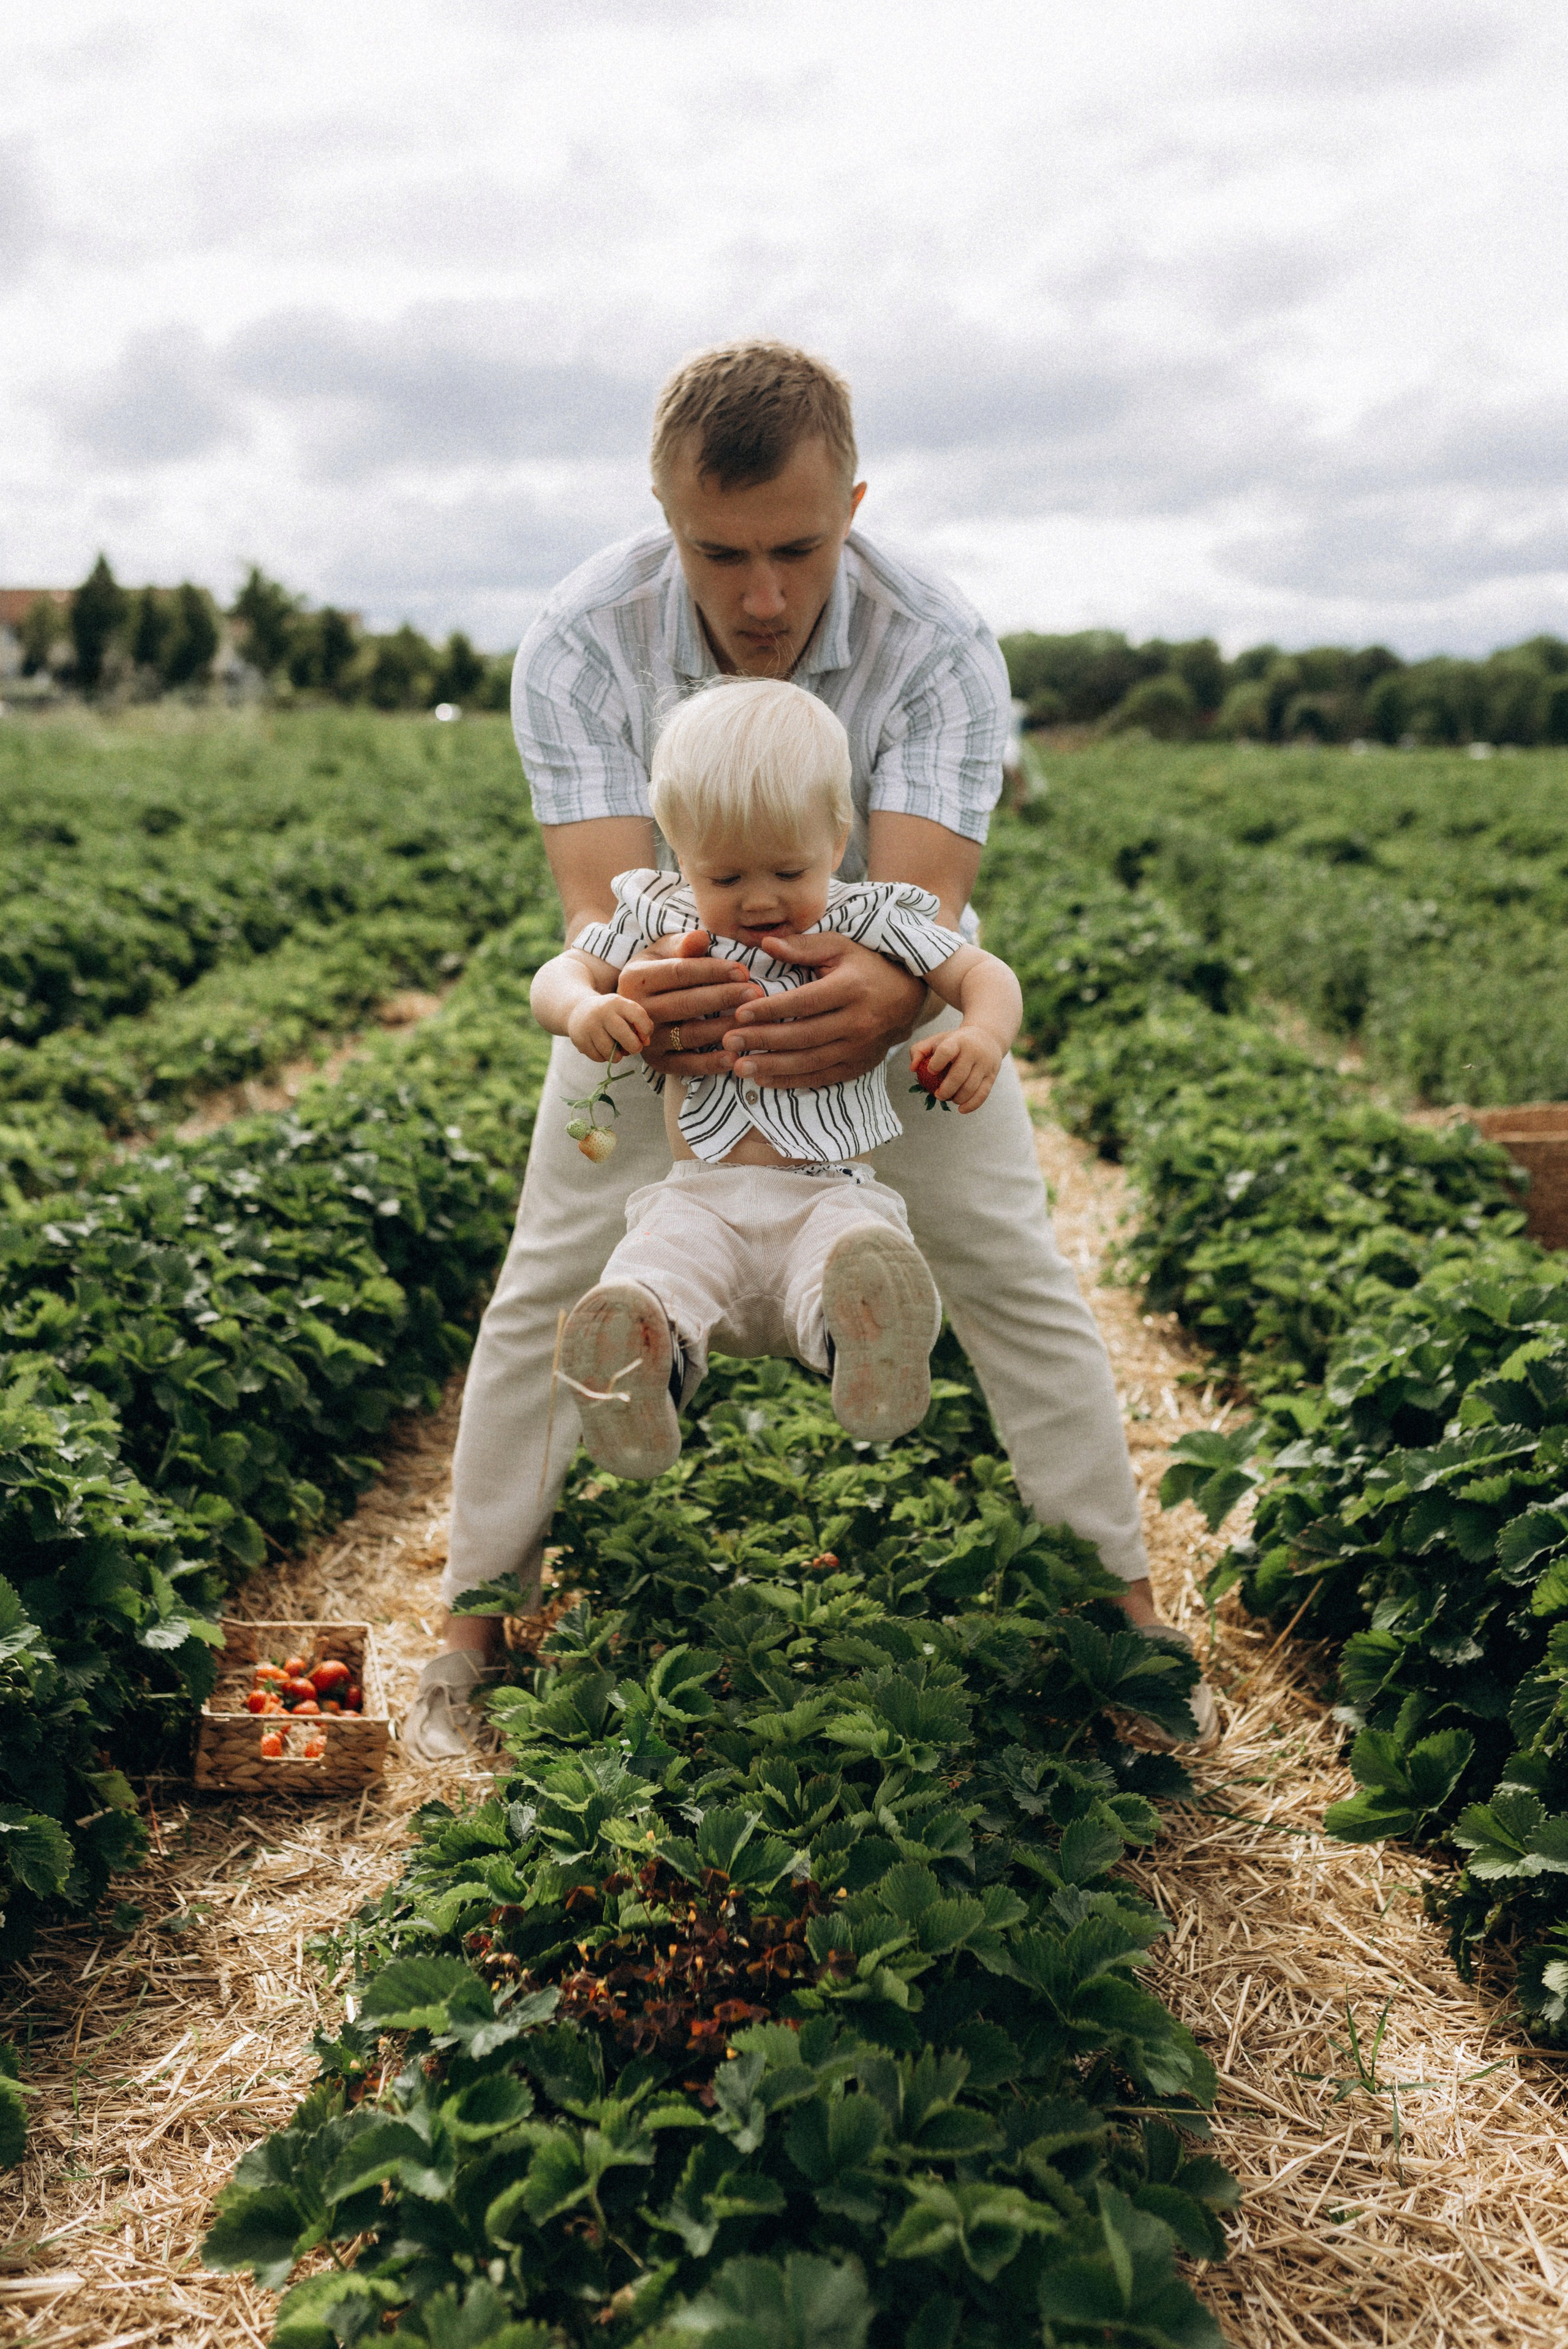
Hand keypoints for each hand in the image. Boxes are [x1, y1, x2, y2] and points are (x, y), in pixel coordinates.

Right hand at [568, 992, 653, 1063]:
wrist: (580, 1010)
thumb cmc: (611, 1014)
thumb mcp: (626, 1011)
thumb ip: (642, 1023)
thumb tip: (645, 1042)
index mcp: (617, 1002)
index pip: (638, 1016)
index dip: (646, 1030)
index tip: (644, 1037)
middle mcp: (602, 1012)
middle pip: (625, 1037)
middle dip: (634, 1048)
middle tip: (634, 1049)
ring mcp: (589, 1026)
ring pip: (610, 1052)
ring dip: (617, 1056)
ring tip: (616, 1050)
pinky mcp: (580, 1039)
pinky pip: (598, 1058)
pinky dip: (604, 1058)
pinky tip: (603, 1050)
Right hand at [619, 930, 765, 1078]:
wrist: (634, 1005)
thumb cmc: (661, 969)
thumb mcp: (665, 950)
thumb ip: (684, 944)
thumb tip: (701, 937)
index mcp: (637, 976)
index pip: (680, 972)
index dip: (713, 971)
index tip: (744, 971)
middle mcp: (638, 1009)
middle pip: (686, 1003)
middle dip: (724, 997)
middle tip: (756, 994)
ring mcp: (646, 1038)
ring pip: (688, 1034)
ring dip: (722, 1029)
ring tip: (753, 1022)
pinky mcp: (656, 1062)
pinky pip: (685, 1065)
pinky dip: (710, 1064)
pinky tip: (735, 1057)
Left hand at [724, 934, 927, 1086]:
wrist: (908, 998)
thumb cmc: (867, 967)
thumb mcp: (839, 947)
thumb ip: (802, 947)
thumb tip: (765, 944)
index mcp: (851, 988)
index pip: (804, 1002)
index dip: (771, 1010)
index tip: (740, 1013)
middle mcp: (858, 1021)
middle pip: (804, 1035)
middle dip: (763, 1040)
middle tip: (729, 1041)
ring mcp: (860, 1048)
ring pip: (810, 1062)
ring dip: (772, 1067)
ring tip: (739, 1067)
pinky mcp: (859, 1066)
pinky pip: (822, 1078)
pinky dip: (792, 1082)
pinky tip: (764, 1080)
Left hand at [910, 1026, 1002, 1112]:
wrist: (987, 1036)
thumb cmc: (956, 1042)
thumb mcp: (937, 1040)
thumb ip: (919, 1050)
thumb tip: (912, 1068)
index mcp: (958, 1041)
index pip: (946, 1051)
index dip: (936, 1063)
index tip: (931, 1071)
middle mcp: (973, 1051)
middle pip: (959, 1075)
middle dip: (945, 1090)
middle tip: (938, 1095)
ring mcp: (985, 1064)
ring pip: (970, 1087)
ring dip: (957, 1098)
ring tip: (950, 1098)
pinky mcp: (992, 1075)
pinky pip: (982, 1094)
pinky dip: (971, 1105)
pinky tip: (961, 1109)